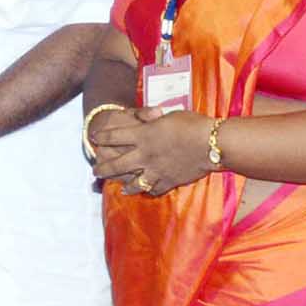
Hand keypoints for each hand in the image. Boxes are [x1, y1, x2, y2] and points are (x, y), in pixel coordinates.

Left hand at [90, 110, 216, 198]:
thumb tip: (147, 118)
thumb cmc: (192, 124)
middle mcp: (144, 155)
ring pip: (132, 183)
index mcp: (143, 136)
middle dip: (102, 168)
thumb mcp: (168, 115)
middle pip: (116, 165)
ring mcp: (155, 171)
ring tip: (118, 186)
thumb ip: (153, 119)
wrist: (212, 144)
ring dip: (123, 184)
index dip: (101, 137)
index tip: (93, 138)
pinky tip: (145, 190)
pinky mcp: (168, 181)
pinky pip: (153, 189)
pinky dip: (148, 190)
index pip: (114, 137)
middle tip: (95, 171)